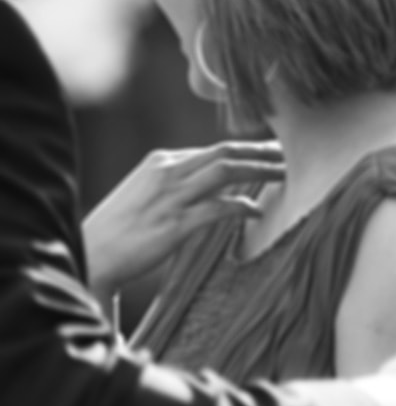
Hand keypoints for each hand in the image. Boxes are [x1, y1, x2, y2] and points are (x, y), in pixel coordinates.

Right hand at [83, 141, 284, 296]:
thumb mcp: (148, 194)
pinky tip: (259, 212)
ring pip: (228, 172)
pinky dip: (243, 207)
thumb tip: (217, 183)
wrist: (91, 256)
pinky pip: (219, 208)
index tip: (276, 153)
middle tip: (294, 156)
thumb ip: (180, 183)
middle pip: (227, 153)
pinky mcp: (174, 224)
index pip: (216, 149)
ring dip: (262, 172)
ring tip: (288, 176)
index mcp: (162, 162)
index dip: (250, 150)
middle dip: (264, 153)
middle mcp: (167, 173)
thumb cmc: (121, 229)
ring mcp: (171, 197)